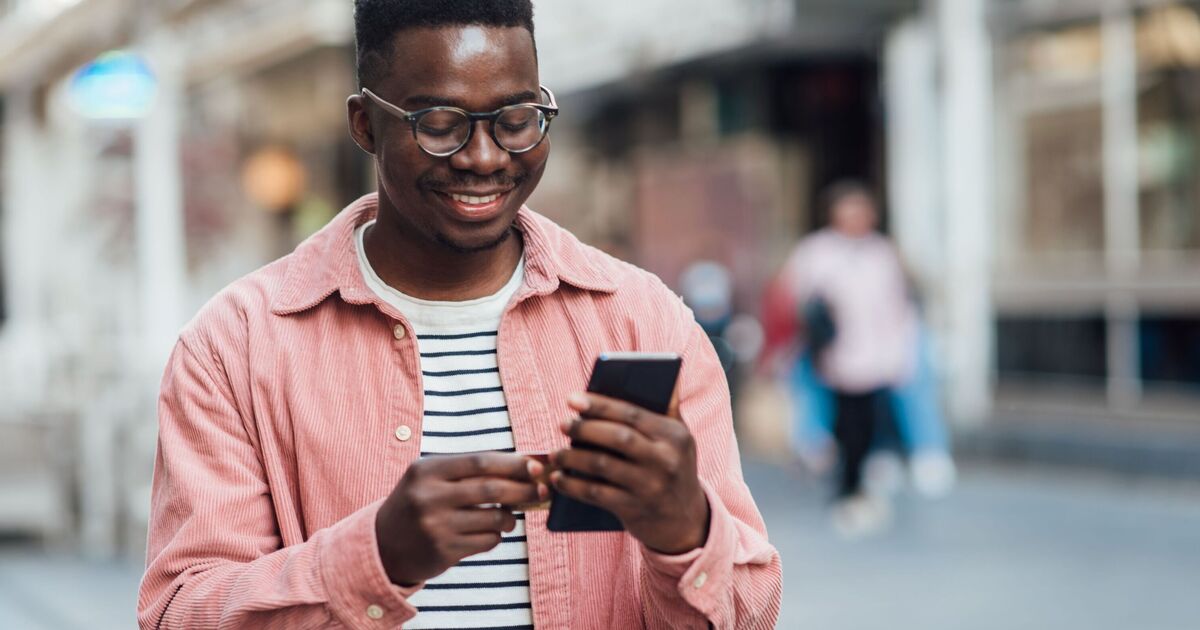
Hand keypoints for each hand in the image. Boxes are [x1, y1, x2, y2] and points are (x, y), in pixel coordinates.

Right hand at [375, 452, 547, 585]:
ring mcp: (436, 526)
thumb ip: (469, 470)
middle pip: (492, 489)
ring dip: (511, 517)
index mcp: (427, 470)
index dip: (513, 464)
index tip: (536, 466)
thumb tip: (524, 466)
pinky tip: (490, 533)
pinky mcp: (444, 552)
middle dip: (524, 489)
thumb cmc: (419, 502)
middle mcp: (429, 497)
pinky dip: (497, 536)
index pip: (480, 462)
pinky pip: (488, 541)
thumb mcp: (432, 477)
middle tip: (542, 490)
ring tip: (508, 516)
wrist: (383, 544)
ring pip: (494, 518)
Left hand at [551, 393, 709, 554]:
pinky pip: (596, 494)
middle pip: (617, 438)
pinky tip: (558, 479)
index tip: (572, 399)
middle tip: (562, 423)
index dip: (599, 405)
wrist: (686, 521)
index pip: (632, 414)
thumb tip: (667, 372)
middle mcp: (665, 460)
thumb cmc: (674, 468)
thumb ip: (669, 407)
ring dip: (573, 457)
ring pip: (603, 465)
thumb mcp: (681, 439)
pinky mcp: (634, 509)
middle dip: (585, 429)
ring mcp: (650, 487)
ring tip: (555, 453)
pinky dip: (573, 486)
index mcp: (674, 436)